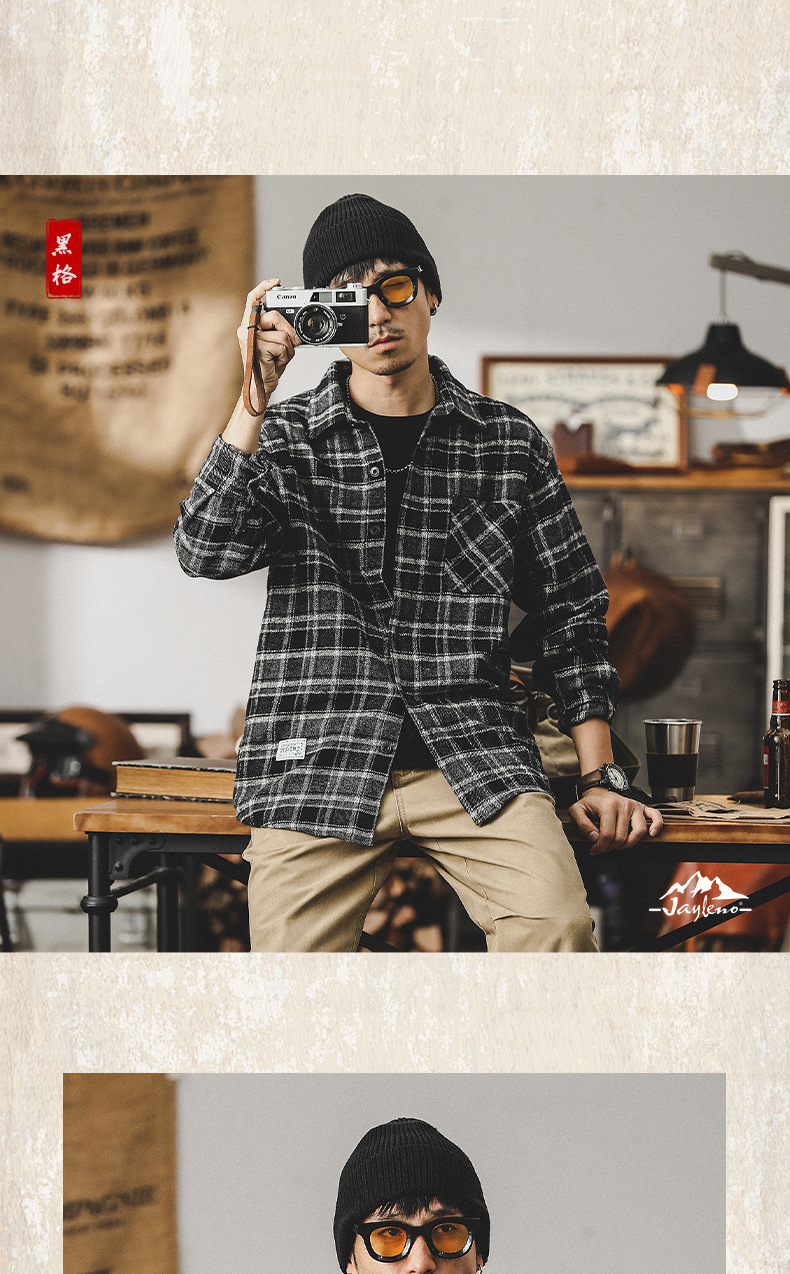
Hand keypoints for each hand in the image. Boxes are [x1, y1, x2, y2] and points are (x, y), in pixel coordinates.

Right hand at [236, 278, 300, 412]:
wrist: (260, 387)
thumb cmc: (268, 366)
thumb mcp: (276, 344)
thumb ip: (280, 330)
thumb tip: (292, 329)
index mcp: (249, 326)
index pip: (252, 299)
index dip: (263, 288)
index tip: (276, 282)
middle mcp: (245, 329)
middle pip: (274, 315)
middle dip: (289, 330)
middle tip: (292, 343)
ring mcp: (249, 339)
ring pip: (282, 334)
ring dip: (288, 350)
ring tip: (278, 358)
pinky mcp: (256, 348)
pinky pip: (282, 346)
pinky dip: (285, 357)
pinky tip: (276, 363)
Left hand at [569, 788, 662, 853]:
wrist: (599, 791)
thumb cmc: (589, 804)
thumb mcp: (576, 811)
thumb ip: (582, 825)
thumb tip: (594, 838)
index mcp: (608, 806)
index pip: (607, 835)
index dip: (600, 847)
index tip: (594, 850)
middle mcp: (624, 804)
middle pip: (622, 837)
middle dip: (611, 847)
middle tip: (603, 847)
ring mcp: (635, 806)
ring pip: (639, 831)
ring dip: (628, 844)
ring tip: (618, 845)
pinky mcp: (642, 807)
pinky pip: (655, 816)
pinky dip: (657, 825)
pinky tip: (651, 834)